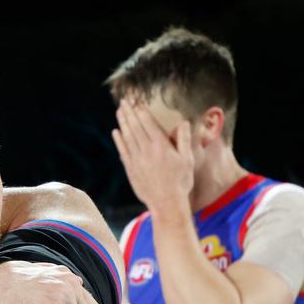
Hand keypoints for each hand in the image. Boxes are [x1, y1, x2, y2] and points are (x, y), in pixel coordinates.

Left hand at [112, 98, 193, 213]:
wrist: (167, 203)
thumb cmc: (180, 181)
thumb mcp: (187, 159)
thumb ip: (184, 139)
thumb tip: (183, 122)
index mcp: (161, 145)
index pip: (148, 122)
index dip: (141, 110)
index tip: (136, 100)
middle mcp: (146, 150)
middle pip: (135, 127)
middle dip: (129, 112)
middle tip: (124, 100)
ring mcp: (137, 160)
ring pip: (127, 137)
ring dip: (123, 122)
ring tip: (119, 111)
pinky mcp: (131, 170)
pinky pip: (123, 151)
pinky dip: (119, 141)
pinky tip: (115, 132)